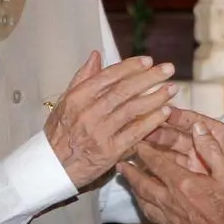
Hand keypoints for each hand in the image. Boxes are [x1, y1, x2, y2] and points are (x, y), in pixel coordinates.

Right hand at [44, 50, 177, 187]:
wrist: (51, 168)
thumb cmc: (60, 131)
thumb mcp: (66, 101)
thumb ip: (83, 77)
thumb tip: (97, 55)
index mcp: (78, 97)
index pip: (109, 76)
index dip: (131, 67)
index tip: (149, 60)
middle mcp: (89, 113)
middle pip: (124, 90)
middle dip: (149, 78)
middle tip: (169, 69)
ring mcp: (99, 132)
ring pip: (132, 110)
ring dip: (155, 97)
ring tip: (172, 88)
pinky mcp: (109, 151)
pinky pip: (135, 133)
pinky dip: (151, 121)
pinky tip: (165, 112)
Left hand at [118, 117, 223, 223]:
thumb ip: (212, 150)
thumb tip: (198, 127)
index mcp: (183, 183)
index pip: (157, 163)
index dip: (145, 151)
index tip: (136, 142)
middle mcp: (171, 200)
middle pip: (144, 184)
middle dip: (131, 171)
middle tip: (121, 162)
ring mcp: (170, 218)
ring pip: (144, 202)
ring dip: (134, 189)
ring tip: (127, 181)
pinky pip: (152, 219)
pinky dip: (145, 209)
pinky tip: (145, 206)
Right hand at [146, 90, 223, 213]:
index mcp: (217, 134)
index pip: (192, 120)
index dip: (177, 114)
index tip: (161, 109)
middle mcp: (203, 147)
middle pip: (175, 135)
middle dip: (157, 130)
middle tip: (138, 126)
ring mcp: (196, 165)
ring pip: (168, 153)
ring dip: (152, 148)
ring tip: (133, 142)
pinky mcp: (191, 182)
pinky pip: (169, 173)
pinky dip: (155, 169)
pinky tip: (141, 166)